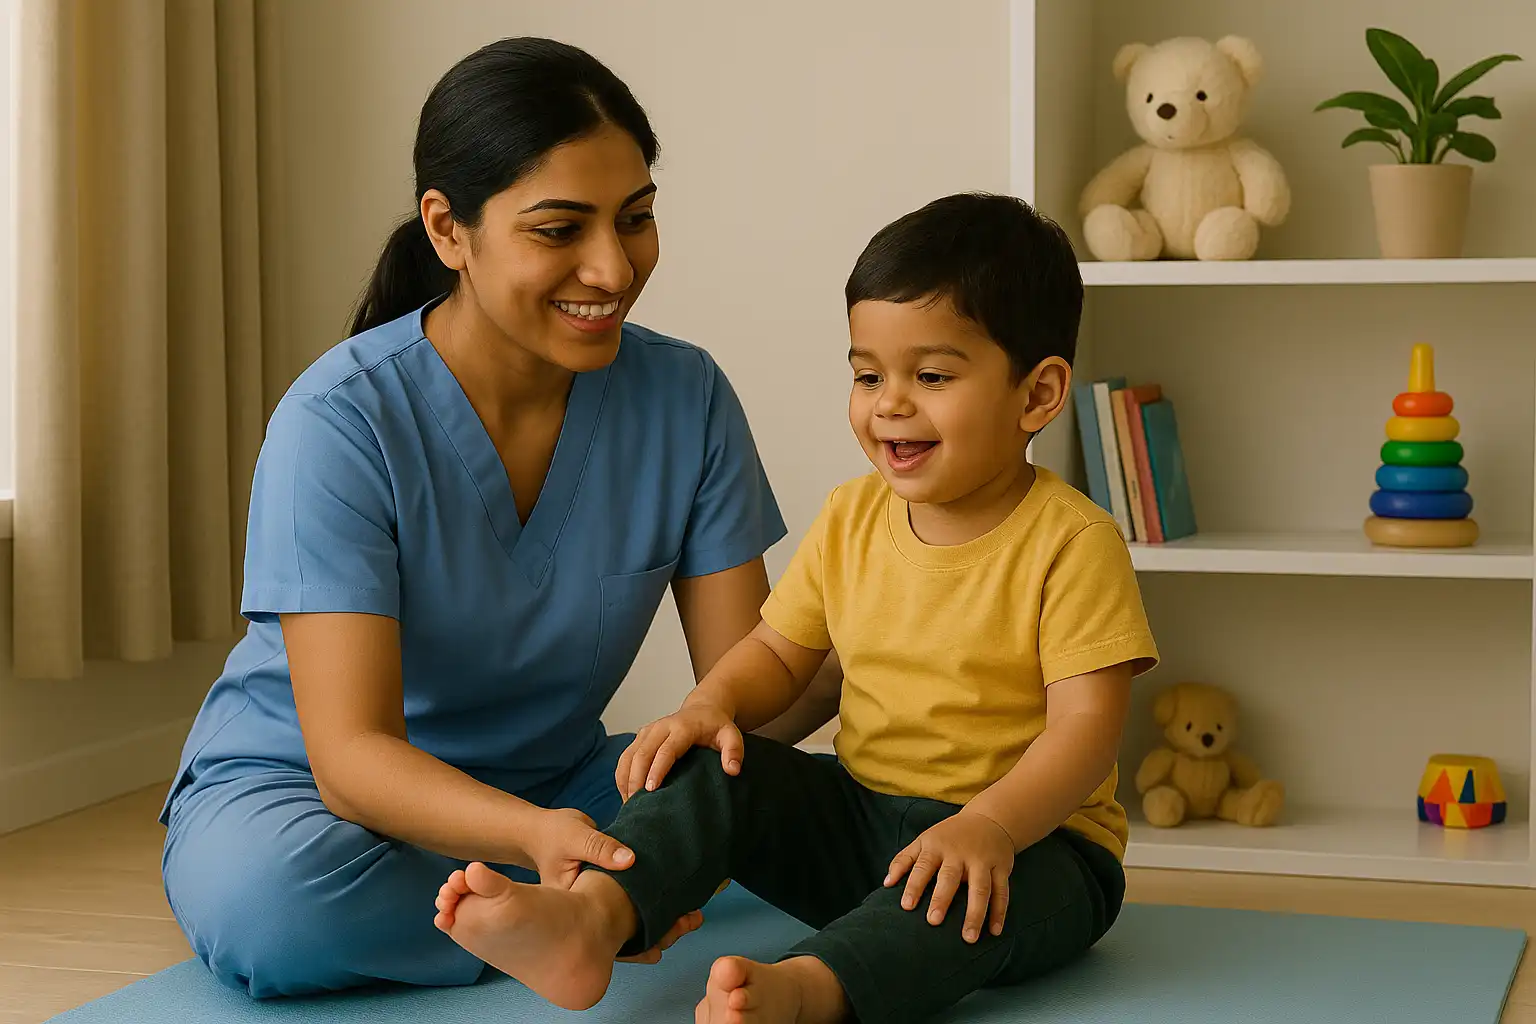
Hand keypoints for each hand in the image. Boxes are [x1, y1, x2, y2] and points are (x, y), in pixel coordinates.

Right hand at [527, 807, 704, 963]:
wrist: (538, 832)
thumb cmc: (553, 835)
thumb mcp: (575, 838)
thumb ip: (602, 848)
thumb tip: (631, 859)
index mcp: (573, 909)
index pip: (606, 937)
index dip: (635, 945)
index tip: (661, 946)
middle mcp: (585, 914)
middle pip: (622, 936)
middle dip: (656, 934)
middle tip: (689, 924)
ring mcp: (594, 906)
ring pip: (628, 925)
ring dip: (658, 922)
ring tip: (690, 918)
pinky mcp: (603, 895)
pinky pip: (629, 909)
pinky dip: (650, 908)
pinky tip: (673, 906)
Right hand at [615, 699, 743, 799]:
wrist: (704, 709)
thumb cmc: (716, 726)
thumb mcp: (731, 736)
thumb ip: (734, 751)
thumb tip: (732, 770)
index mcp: (682, 727)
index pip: (666, 750)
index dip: (656, 769)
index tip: (650, 790)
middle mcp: (661, 727)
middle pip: (642, 753)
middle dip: (636, 779)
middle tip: (636, 805)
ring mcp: (648, 731)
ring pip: (629, 756)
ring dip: (626, 780)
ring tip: (629, 804)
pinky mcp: (640, 737)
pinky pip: (625, 757)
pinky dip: (622, 776)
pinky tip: (626, 794)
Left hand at [884, 810, 1014, 943]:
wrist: (989, 819)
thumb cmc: (949, 835)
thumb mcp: (924, 840)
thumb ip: (904, 860)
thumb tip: (886, 884)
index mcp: (937, 846)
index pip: (923, 866)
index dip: (914, 885)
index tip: (906, 906)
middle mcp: (960, 853)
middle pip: (951, 877)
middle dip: (942, 899)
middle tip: (933, 921)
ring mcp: (983, 860)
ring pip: (981, 888)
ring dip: (976, 913)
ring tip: (969, 938)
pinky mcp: (1002, 868)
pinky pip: (1002, 892)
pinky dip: (1000, 912)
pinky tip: (994, 931)